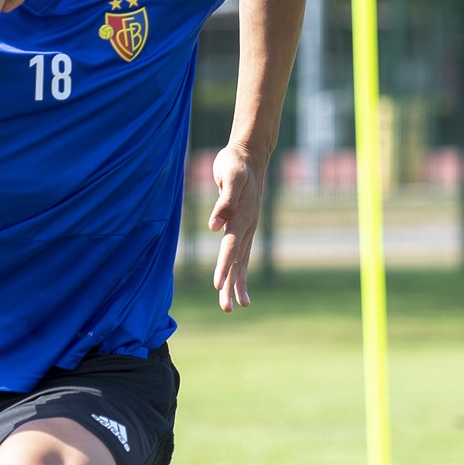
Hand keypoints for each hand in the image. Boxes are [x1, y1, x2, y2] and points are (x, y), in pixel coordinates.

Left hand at [209, 143, 266, 312]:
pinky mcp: (244, 225)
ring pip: (241, 261)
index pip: (231, 247)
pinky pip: (241, 253)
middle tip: (226, 309)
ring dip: (236, 284)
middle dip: (231, 286)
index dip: (223, 266)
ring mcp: (248, 228)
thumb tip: (214, 226)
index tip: (217, 286)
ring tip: (232, 307)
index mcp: (242, 217)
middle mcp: (246, 227)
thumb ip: (223, 201)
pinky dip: (238, 270)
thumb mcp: (230, 176)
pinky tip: (235, 284)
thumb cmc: (235, 163)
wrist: (249, 155)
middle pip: (237, 261)